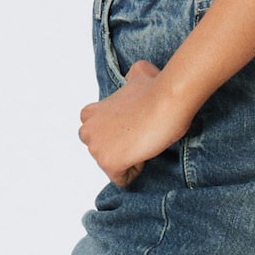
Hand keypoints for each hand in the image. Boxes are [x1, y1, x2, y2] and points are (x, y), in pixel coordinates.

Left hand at [78, 59, 187, 186]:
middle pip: (103, 153)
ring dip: (130, 159)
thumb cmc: (156, 89)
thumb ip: (130, 78)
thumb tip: (134, 76)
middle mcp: (87, 131)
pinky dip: (135, 171)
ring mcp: (95, 148)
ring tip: (145, 141)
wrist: (166, 100)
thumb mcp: (138, 74)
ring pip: (113, 166)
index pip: (96, 135)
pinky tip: (145, 151)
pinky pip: (122, 179)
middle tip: (141, 135)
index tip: (134, 127)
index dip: (117, 134)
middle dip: (120, 149)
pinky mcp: (108, 163)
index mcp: (90, 113)